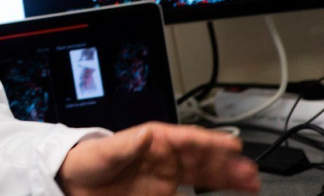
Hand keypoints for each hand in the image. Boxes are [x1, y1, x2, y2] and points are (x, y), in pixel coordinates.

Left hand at [56, 122, 259, 195]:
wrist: (73, 182)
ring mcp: (164, 175)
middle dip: (226, 163)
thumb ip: (128, 145)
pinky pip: (190, 192)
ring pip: (202, 175)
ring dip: (225, 177)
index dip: (211, 142)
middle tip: (250, 171)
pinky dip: (208, 192)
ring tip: (249, 182)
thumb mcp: (106, 152)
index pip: (188, 139)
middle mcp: (163, 156)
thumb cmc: (87, 159)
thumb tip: (148, 134)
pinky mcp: (160, 193)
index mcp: (154, 141)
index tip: (232, 146)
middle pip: (201, 158)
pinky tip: (224, 195)